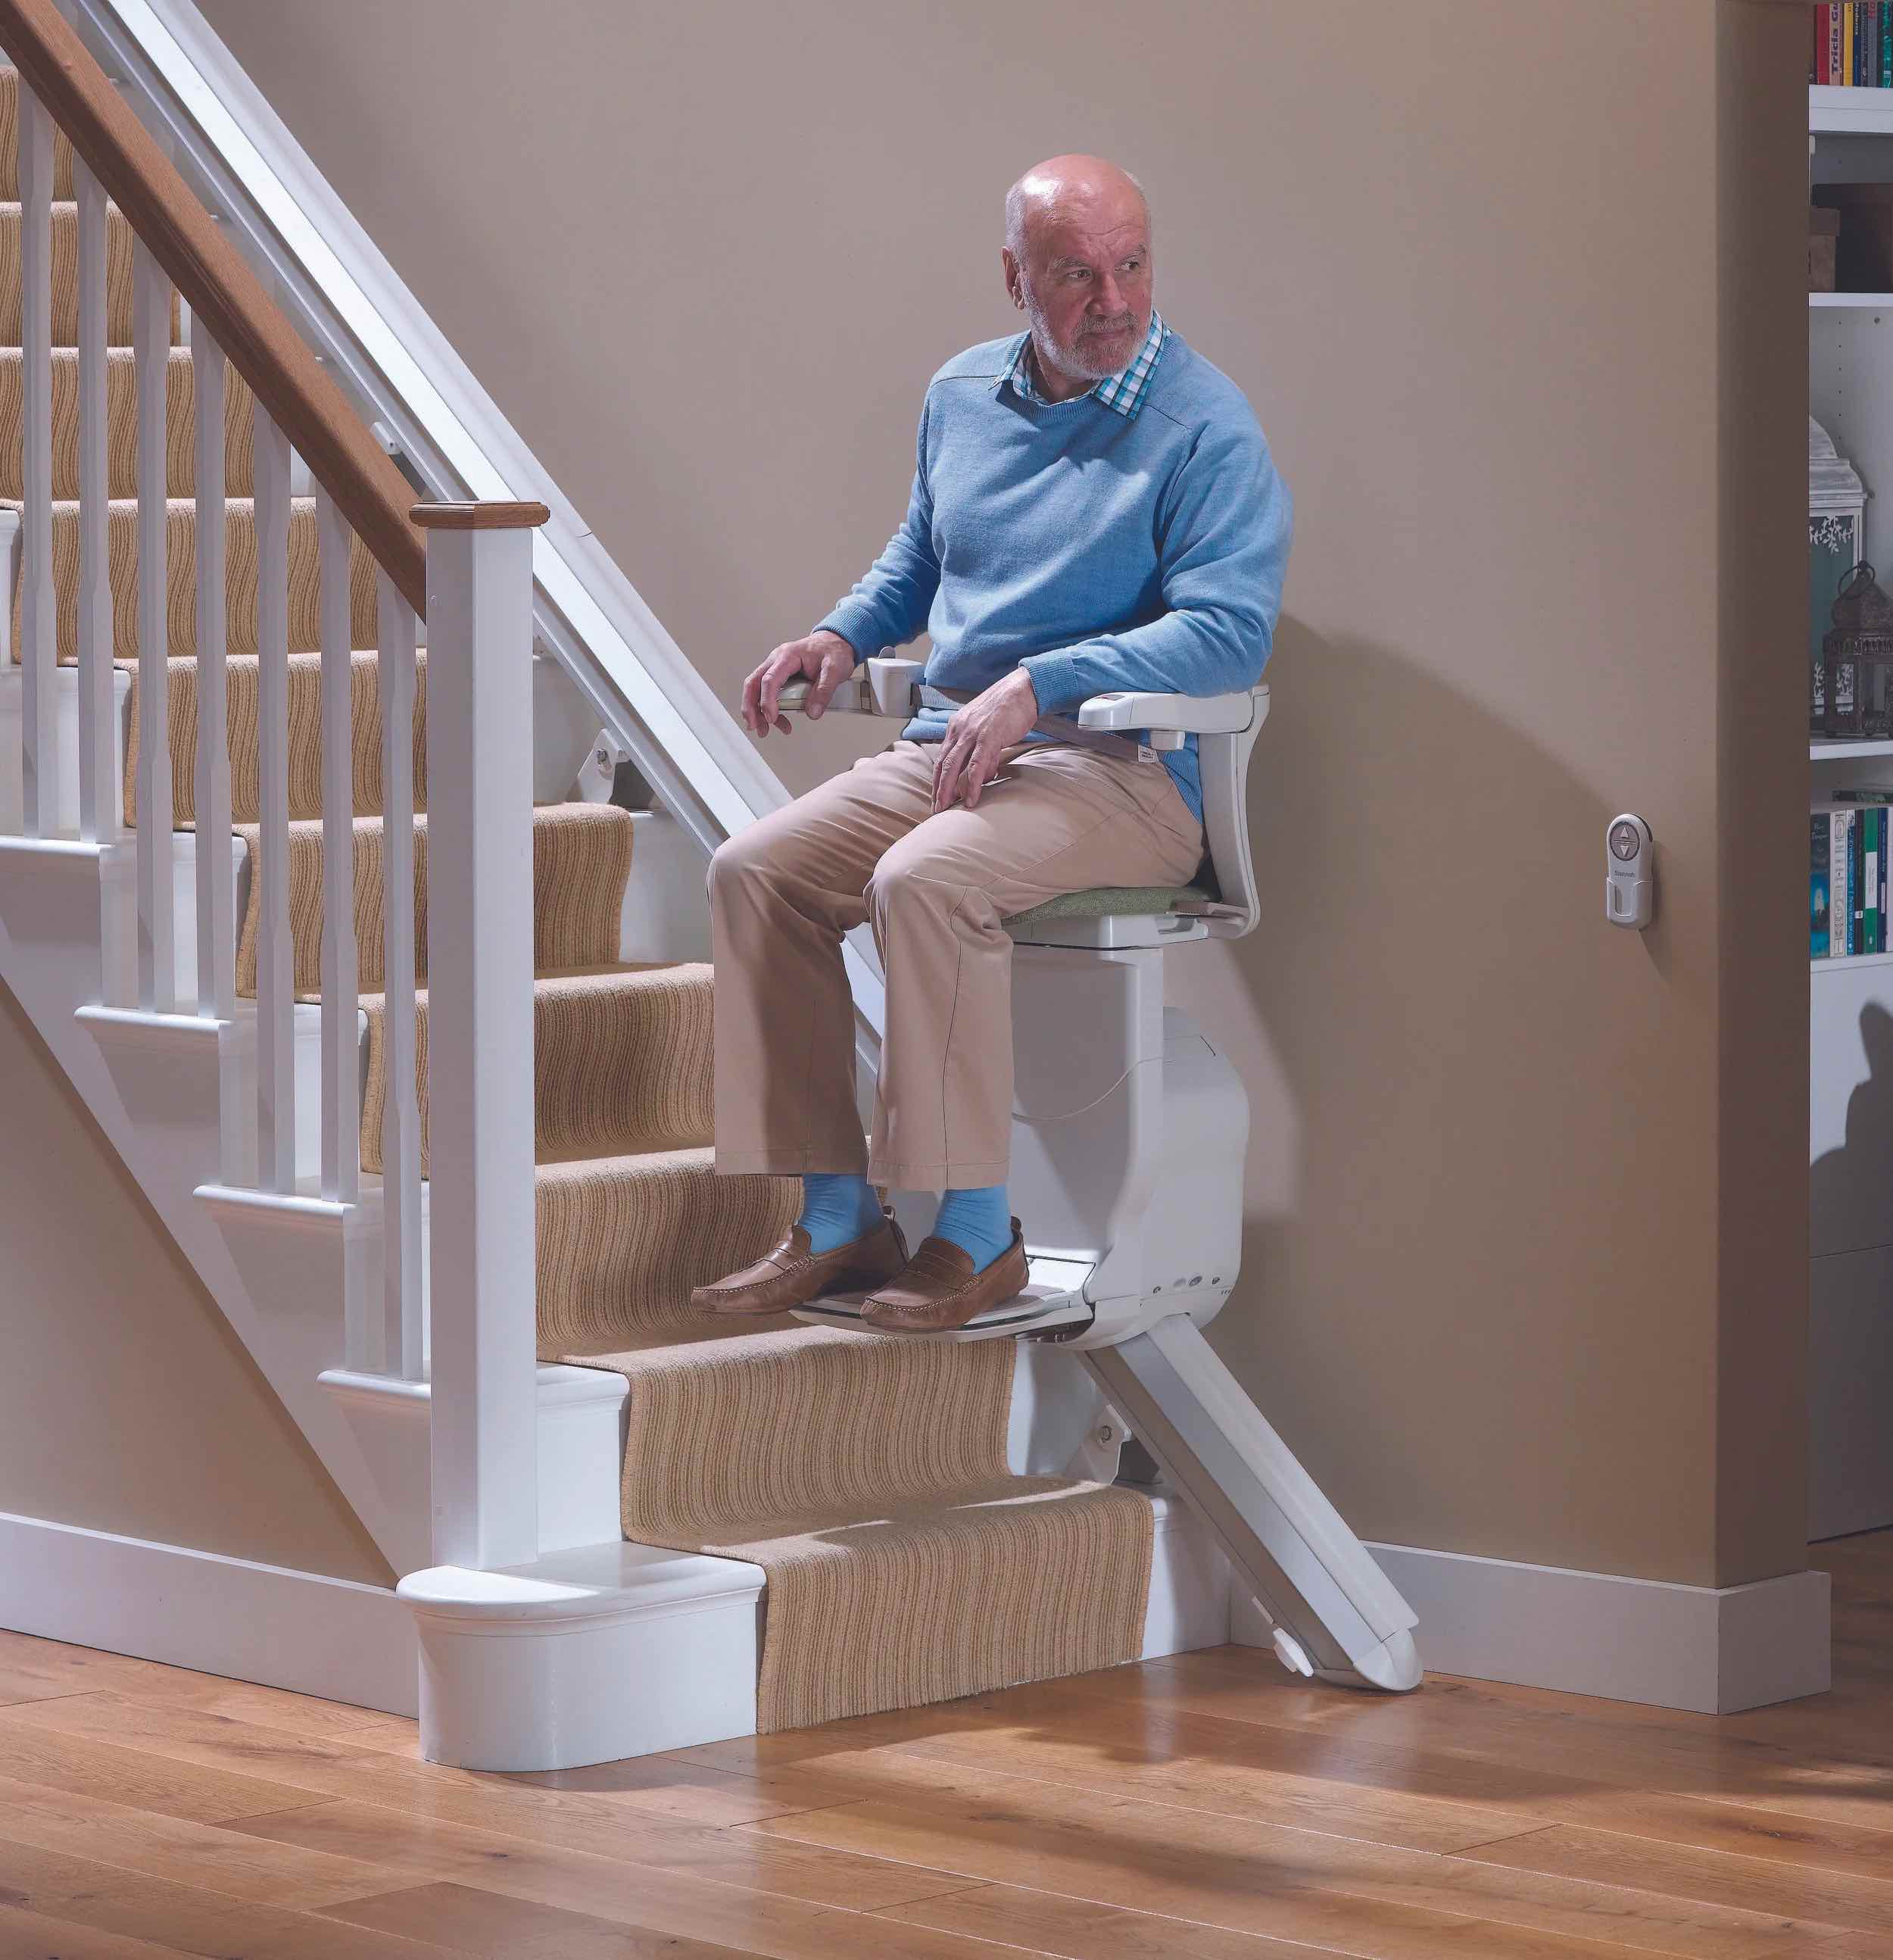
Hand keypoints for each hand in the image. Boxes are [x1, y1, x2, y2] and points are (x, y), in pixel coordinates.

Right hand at [741, 629, 856, 737]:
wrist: (835, 642)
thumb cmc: (833, 650)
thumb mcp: (835, 669)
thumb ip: (824, 690)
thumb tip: (813, 712)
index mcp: (788, 656)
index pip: (770, 679)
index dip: (768, 700)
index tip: (771, 717)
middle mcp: (777, 661)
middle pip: (753, 684)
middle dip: (751, 707)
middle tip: (754, 726)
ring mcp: (776, 668)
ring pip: (756, 689)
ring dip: (757, 711)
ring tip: (765, 730)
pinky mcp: (780, 676)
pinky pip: (767, 692)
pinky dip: (768, 708)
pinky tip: (777, 721)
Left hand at [932, 668, 1040, 811]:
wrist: (1023, 689)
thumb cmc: (1009, 709)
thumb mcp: (988, 729)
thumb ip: (983, 752)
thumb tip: (983, 775)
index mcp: (957, 726)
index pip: (941, 757)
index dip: (937, 779)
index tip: (936, 797)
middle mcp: (959, 729)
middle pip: (942, 764)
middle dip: (937, 789)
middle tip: (936, 810)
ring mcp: (972, 733)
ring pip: (953, 766)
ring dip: (947, 790)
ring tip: (946, 809)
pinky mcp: (988, 737)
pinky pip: (975, 766)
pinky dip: (971, 785)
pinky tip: (970, 799)